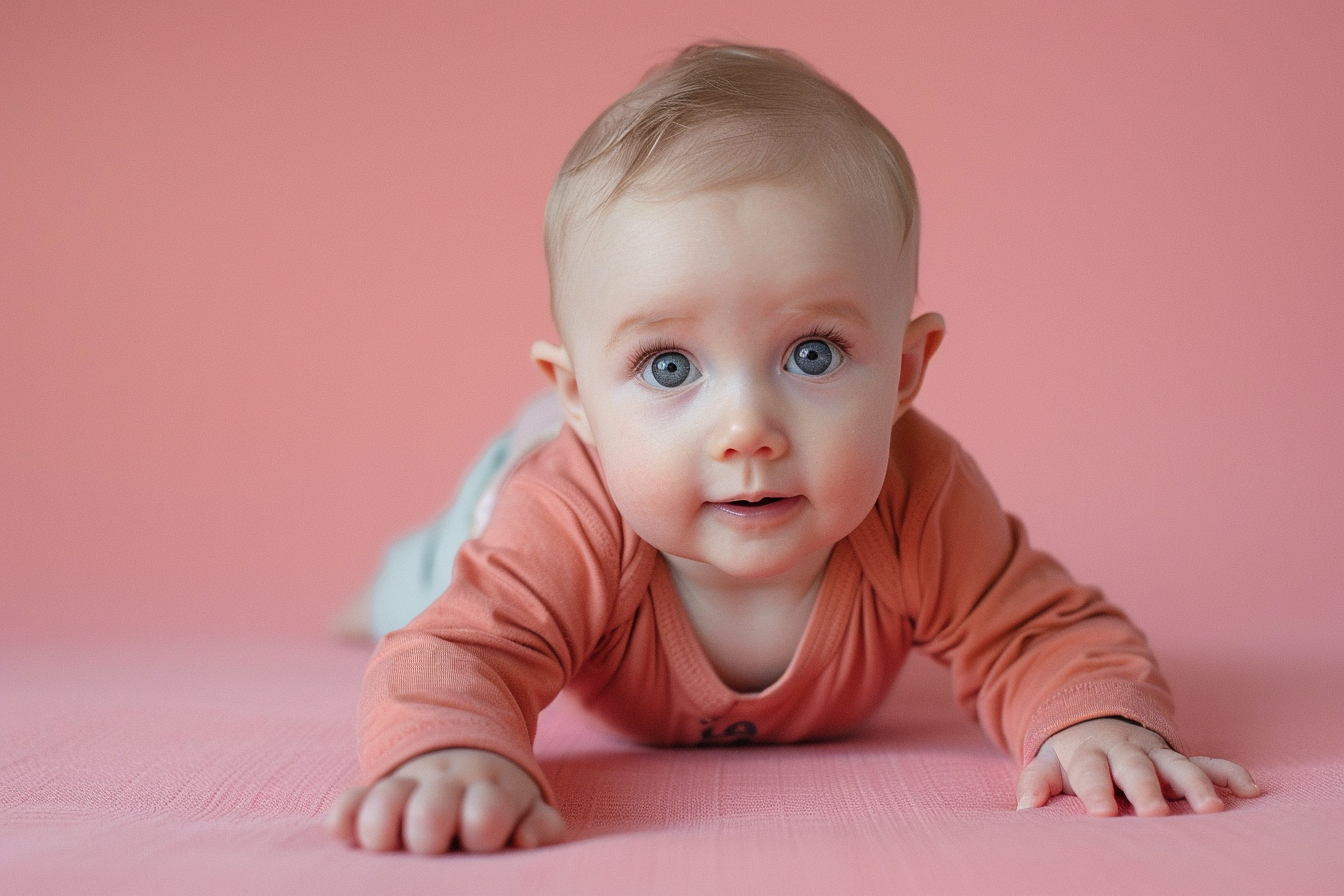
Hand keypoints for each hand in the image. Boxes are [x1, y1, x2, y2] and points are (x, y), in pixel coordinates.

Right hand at [325, 748, 565, 852]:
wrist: (462, 749)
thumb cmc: (497, 801)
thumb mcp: (528, 808)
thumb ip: (540, 827)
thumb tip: (521, 840)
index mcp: (488, 792)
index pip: (485, 812)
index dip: (481, 827)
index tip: (480, 839)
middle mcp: (444, 787)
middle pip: (430, 810)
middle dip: (429, 834)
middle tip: (433, 846)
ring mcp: (405, 789)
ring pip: (384, 802)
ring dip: (383, 829)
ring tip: (389, 845)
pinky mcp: (370, 795)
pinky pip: (347, 806)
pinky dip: (344, 820)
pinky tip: (348, 834)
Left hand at [1016, 717, 1260, 815]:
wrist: (1095, 717)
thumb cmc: (1071, 757)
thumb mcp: (1048, 764)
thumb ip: (1036, 783)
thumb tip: (1024, 808)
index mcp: (1089, 754)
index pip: (1091, 772)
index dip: (1096, 791)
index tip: (1103, 812)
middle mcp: (1126, 752)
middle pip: (1136, 769)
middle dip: (1146, 788)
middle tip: (1156, 813)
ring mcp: (1157, 754)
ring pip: (1179, 765)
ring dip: (1196, 784)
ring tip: (1213, 809)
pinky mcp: (1181, 758)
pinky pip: (1211, 763)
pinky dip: (1230, 774)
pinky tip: (1252, 790)